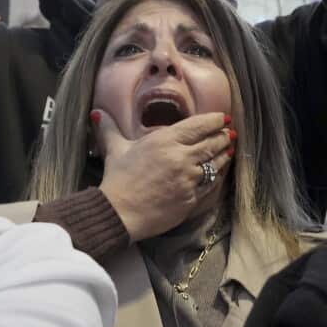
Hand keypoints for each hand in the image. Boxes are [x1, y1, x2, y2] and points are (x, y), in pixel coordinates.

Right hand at [94, 110, 234, 242]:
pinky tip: (220, 171)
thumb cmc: (118, 180)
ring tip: (228, 149)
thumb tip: (97, 113)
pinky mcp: (192, 198)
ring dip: (224, 154)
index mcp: (165, 140)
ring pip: (216, 163)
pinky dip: (218, 175)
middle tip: (229, 133)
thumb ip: (109, 129)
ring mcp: (189, 179)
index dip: (215, 120)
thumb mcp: (115, 149)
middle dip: (223, 136)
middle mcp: (181, 157)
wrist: (119, 213)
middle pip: (212, 143)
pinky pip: (212, 184)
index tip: (223, 118)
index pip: (199, 125)